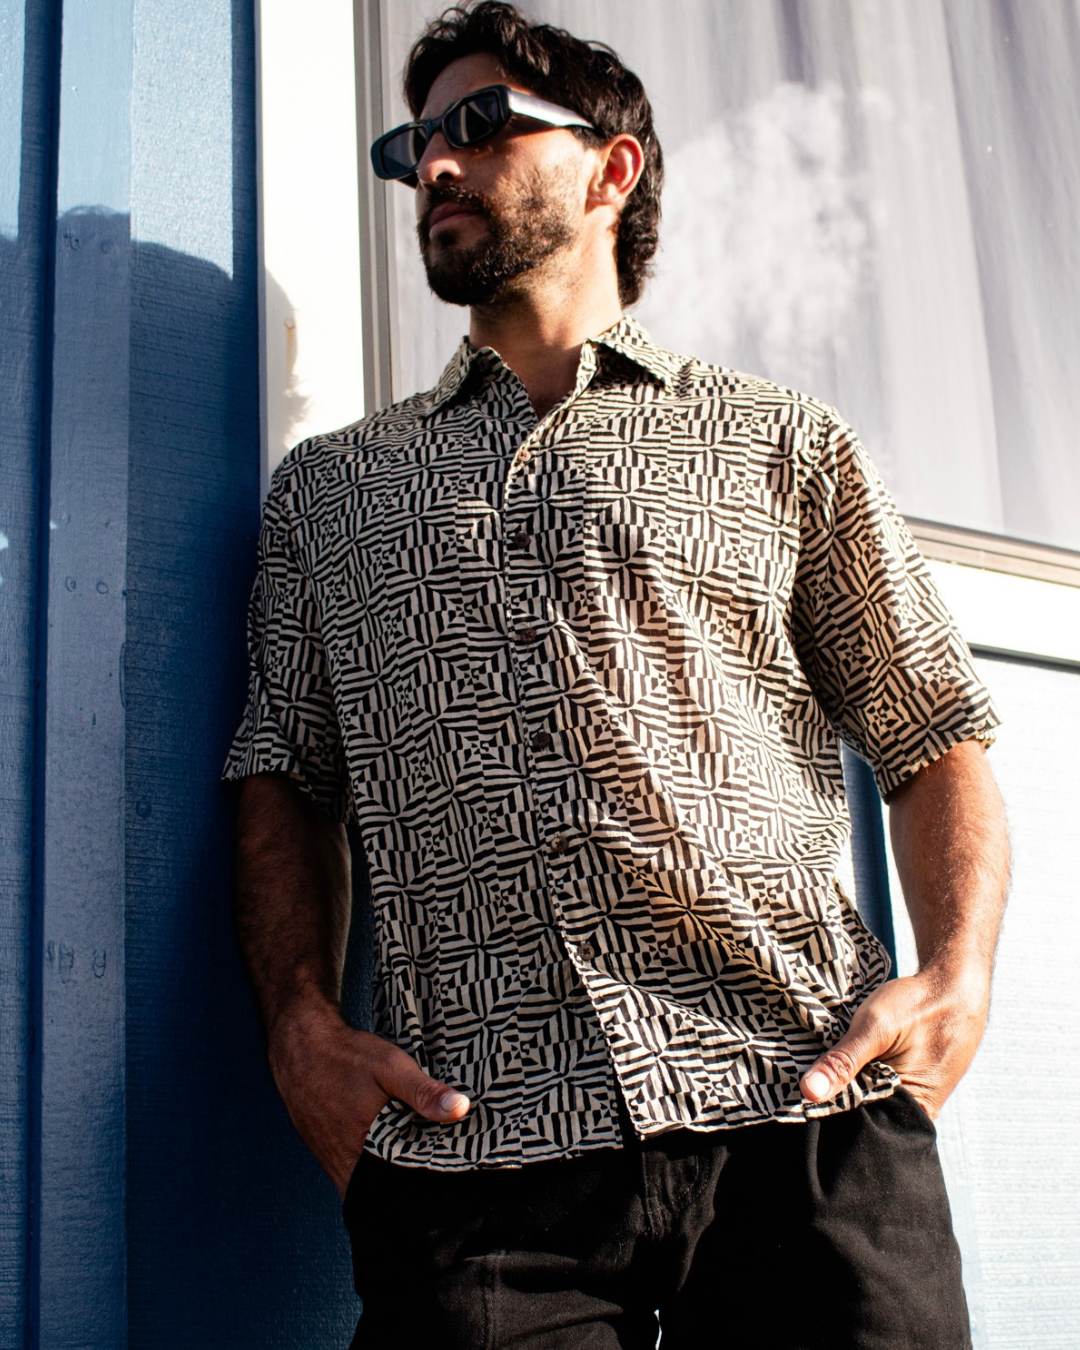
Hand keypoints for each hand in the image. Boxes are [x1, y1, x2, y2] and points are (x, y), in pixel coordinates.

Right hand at [268, 999, 470, 1194]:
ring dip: (394, 1175)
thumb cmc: (346, 1057)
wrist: (301, 1049)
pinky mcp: (328, 1158)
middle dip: (413, 1182)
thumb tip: (461, 1110)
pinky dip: (376, 1169)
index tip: (453, 1175)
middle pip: (387, 1188)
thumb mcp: (390, 1067)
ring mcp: (334, 1164)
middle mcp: (345, 1166)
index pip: (405, 1184)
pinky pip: (357, 1176)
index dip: (429, 1181)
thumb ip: (423, 1092)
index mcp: (363, 1149)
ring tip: (418, 1159)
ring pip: (371, 1184)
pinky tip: (391, 1150)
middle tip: (439, 1168)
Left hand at [799, 962, 990, 1118]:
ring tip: (827, 1065)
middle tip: (807, 1077)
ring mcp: (912, 1095)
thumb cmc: (920, 1006)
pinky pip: (877, 1085)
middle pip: (863, 1116)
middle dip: (836, 1099)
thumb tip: (808, 1093)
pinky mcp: (908, 1080)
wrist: (953, 984)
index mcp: (913, 1112)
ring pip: (868, 1099)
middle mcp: (915, 1112)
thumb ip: (843, 1061)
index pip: (859, 1129)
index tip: (798, 1100)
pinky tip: (846, 1057)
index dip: (827, 1115)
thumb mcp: (875, 1028)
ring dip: (847, 1084)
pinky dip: (860, 1073)